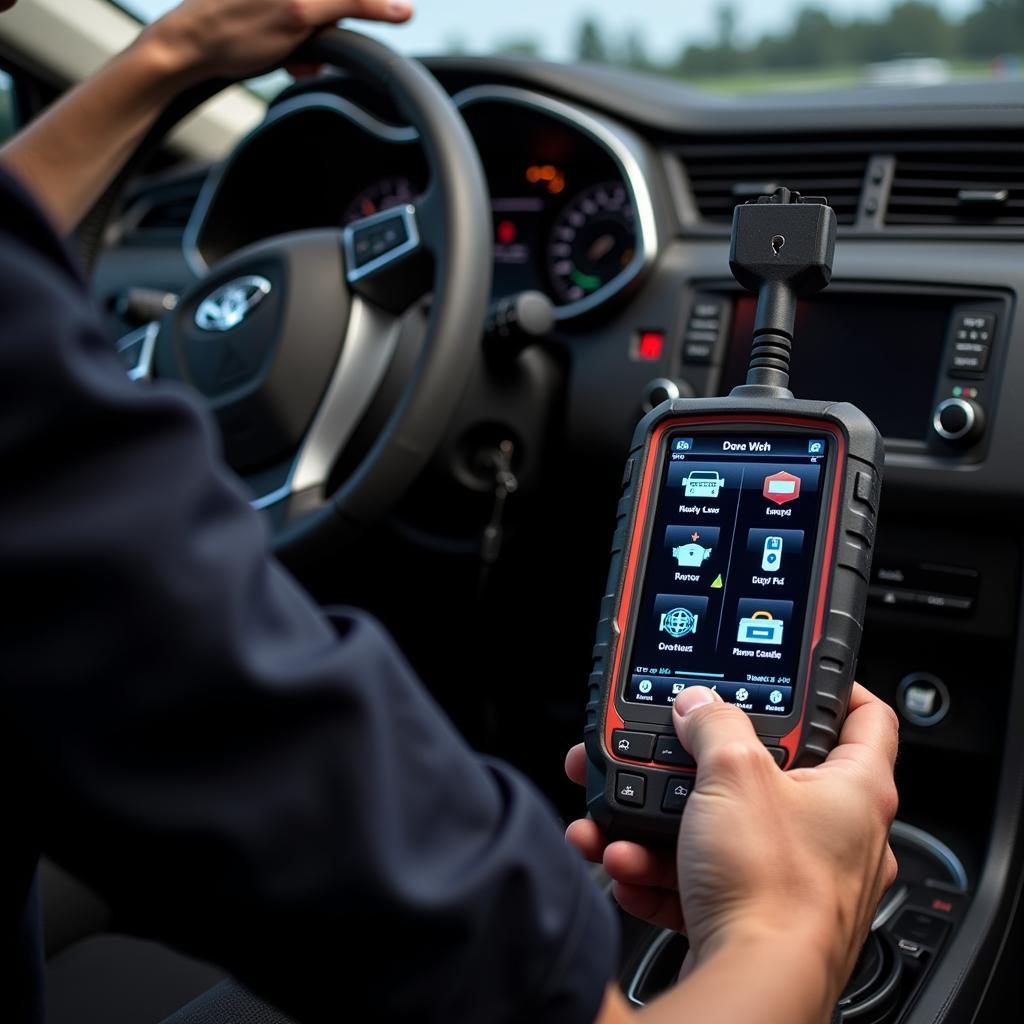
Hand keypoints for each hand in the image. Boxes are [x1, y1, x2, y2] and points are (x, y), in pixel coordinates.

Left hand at [140, 0, 413, 83]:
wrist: (187, 46)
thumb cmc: (236, 30)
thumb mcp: (302, 13)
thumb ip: (354, 2)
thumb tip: (402, 7)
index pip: (352, 2)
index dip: (368, 12)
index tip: (383, 26)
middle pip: (334, 8)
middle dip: (332, 28)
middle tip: (311, 51)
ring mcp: (278, 2)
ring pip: (319, 18)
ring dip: (316, 42)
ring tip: (295, 59)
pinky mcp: (268, 11)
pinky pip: (300, 25)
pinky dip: (298, 45)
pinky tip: (284, 58)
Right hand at [566, 683, 898, 1002]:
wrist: (752, 987)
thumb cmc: (774, 888)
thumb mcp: (734, 774)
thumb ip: (713, 725)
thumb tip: (699, 704)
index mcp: (855, 789)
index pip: (864, 717)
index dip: (832, 687)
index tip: (790, 676)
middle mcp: (835, 833)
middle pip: (767, 773)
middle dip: (701, 765)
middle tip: (669, 751)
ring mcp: (796, 878)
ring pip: (722, 828)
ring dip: (664, 824)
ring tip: (623, 822)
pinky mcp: (758, 915)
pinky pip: (705, 876)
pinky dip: (664, 869)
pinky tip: (628, 866)